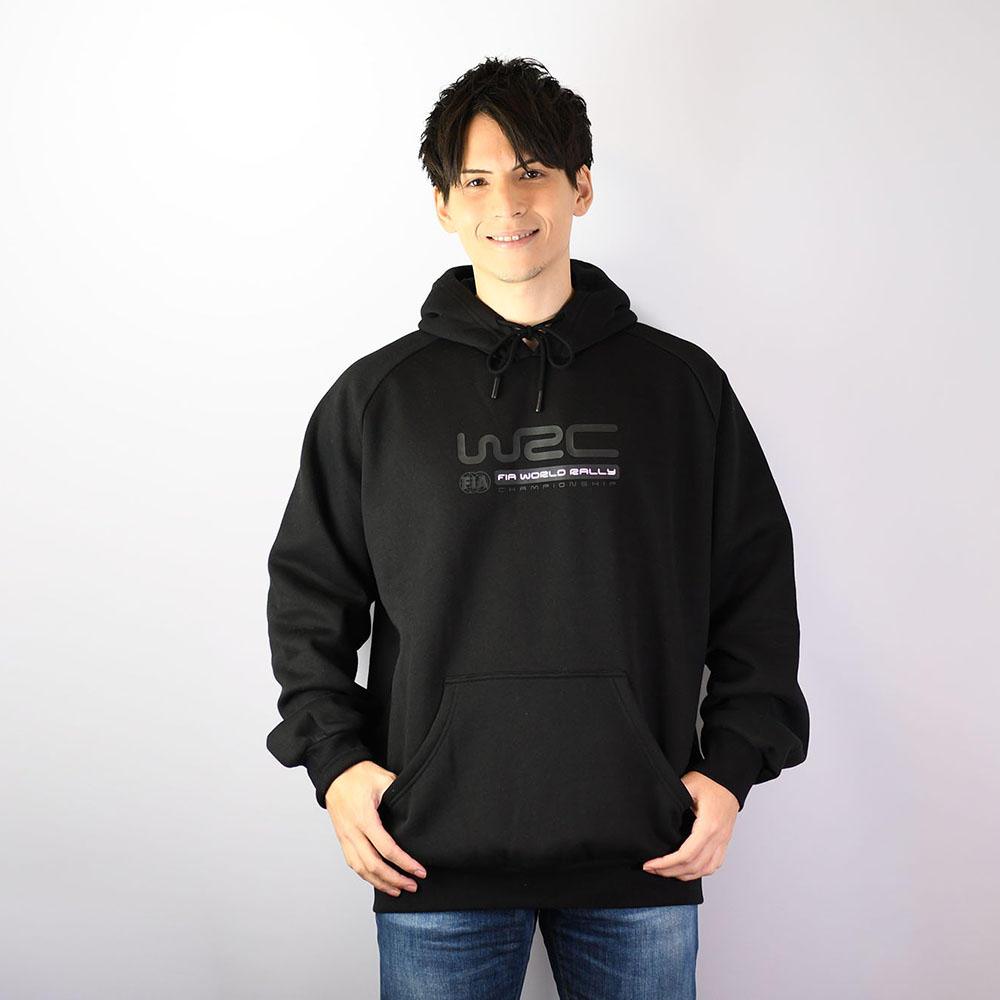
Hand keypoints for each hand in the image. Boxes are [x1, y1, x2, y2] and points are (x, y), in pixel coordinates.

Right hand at [324, 760, 427, 896]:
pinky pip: (353, 863)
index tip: (420, 871)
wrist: (335, 772)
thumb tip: (414, 808)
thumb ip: (399, 793)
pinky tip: (378, 880)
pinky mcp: (342, 838)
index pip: (387, 849)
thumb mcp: (384, 779)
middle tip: (412, 886)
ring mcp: (345, 837)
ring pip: (361, 869)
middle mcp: (353, 832)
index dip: (405, 863)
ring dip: (380, 883)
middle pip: (373, 866)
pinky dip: (366, 876)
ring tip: (397, 890)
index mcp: (364, 818)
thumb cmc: (359, 774)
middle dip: (395, 879)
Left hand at [641, 772, 738, 880]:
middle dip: (670, 871)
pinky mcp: (724, 842)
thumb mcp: (688, 785)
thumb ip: (674, 797)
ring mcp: (723, 841)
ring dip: (683, 875)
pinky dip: (698, 872)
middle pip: (694, 866)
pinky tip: (684, 869)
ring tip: (664, 871)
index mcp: (708, 825)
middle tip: (651, 869)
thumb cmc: (709, 781)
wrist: (729, 780)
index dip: (666, 864)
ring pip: (705, 870)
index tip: (650, 864)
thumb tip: (656, 810)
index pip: (686, 855)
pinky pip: (713, 865)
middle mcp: (718, 837)